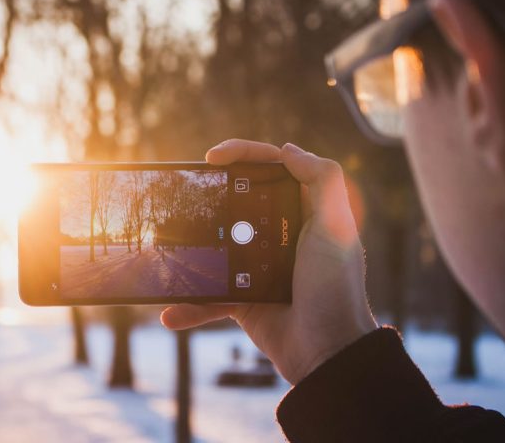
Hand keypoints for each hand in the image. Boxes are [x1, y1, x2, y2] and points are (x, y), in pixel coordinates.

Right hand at [160, 139, 376, 384]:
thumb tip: (287, 150)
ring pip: (216, 246)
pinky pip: (210, 296)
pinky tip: (171, 312)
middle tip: (185, 193)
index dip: (243, 153)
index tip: (212, 157)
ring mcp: (258, 265)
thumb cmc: (335, 288)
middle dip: (209, 194)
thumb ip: (323, 180)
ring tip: (167, 246)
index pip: (271, 167)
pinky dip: (192, 306)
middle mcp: (280, 233)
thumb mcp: (337, 228)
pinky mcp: (244, 297)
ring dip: (191, 249)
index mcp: (303, 211)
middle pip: (237, 199)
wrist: (327, 353)